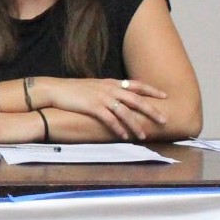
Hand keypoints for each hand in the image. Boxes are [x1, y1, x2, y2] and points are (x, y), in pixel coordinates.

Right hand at [39, 77, 167, 139]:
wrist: (54, 90)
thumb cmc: (73, 89)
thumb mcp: (93, 86)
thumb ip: (108, 90)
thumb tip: (119, 97)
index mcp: (110, 82)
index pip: (136, 84)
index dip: (151, 90)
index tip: (164, 95)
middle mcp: (109, 88)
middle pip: (136, 99)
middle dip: (151, 110)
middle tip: (164, 120)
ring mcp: (101, 97)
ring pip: (125, 112)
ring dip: (136, 125)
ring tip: (144, 135)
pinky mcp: (92, 107)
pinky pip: (110, 119)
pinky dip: (118, 129)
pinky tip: (124, 136)